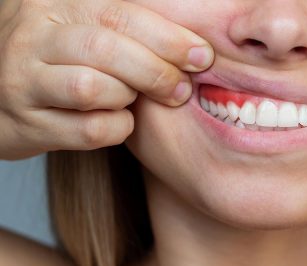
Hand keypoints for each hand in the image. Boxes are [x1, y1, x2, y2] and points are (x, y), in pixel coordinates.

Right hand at [0, 0, 213, 159]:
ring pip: (91, 89)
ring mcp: (23, 82)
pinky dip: (115, 128)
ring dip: (127, 97)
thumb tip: (192, 45)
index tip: (202, 56)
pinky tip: (119, 121)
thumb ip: (126, 28)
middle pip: (106, 50)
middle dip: (156, 72)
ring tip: (133, 99)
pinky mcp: (26, 124)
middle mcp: (34, 39)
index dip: (168, 38)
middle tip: (181, 89)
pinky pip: (87, 130)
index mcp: (56, 7)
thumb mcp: (83, 29)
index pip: (121, 15)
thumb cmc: (59, 59)